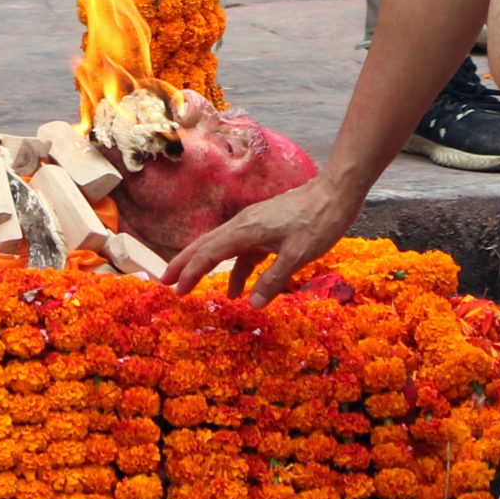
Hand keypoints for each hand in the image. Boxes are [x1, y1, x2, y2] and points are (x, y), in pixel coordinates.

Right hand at [161, 174, 361, 305]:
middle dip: (184, 264)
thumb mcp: (297, 255)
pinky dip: (235, 270)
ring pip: (221, 247)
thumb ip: (274, 280)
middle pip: (206, 245)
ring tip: (189, 286)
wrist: (335, 194)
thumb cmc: (318, 222)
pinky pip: (242, 251)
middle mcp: (244, 225)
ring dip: (205, 266)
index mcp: (246, 229)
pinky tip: (237, 290)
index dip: (191, 272)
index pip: (209, 252)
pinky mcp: (265, 229)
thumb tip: (252, 304)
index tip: (176, 289)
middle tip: (164, 282)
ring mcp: (254, 225)